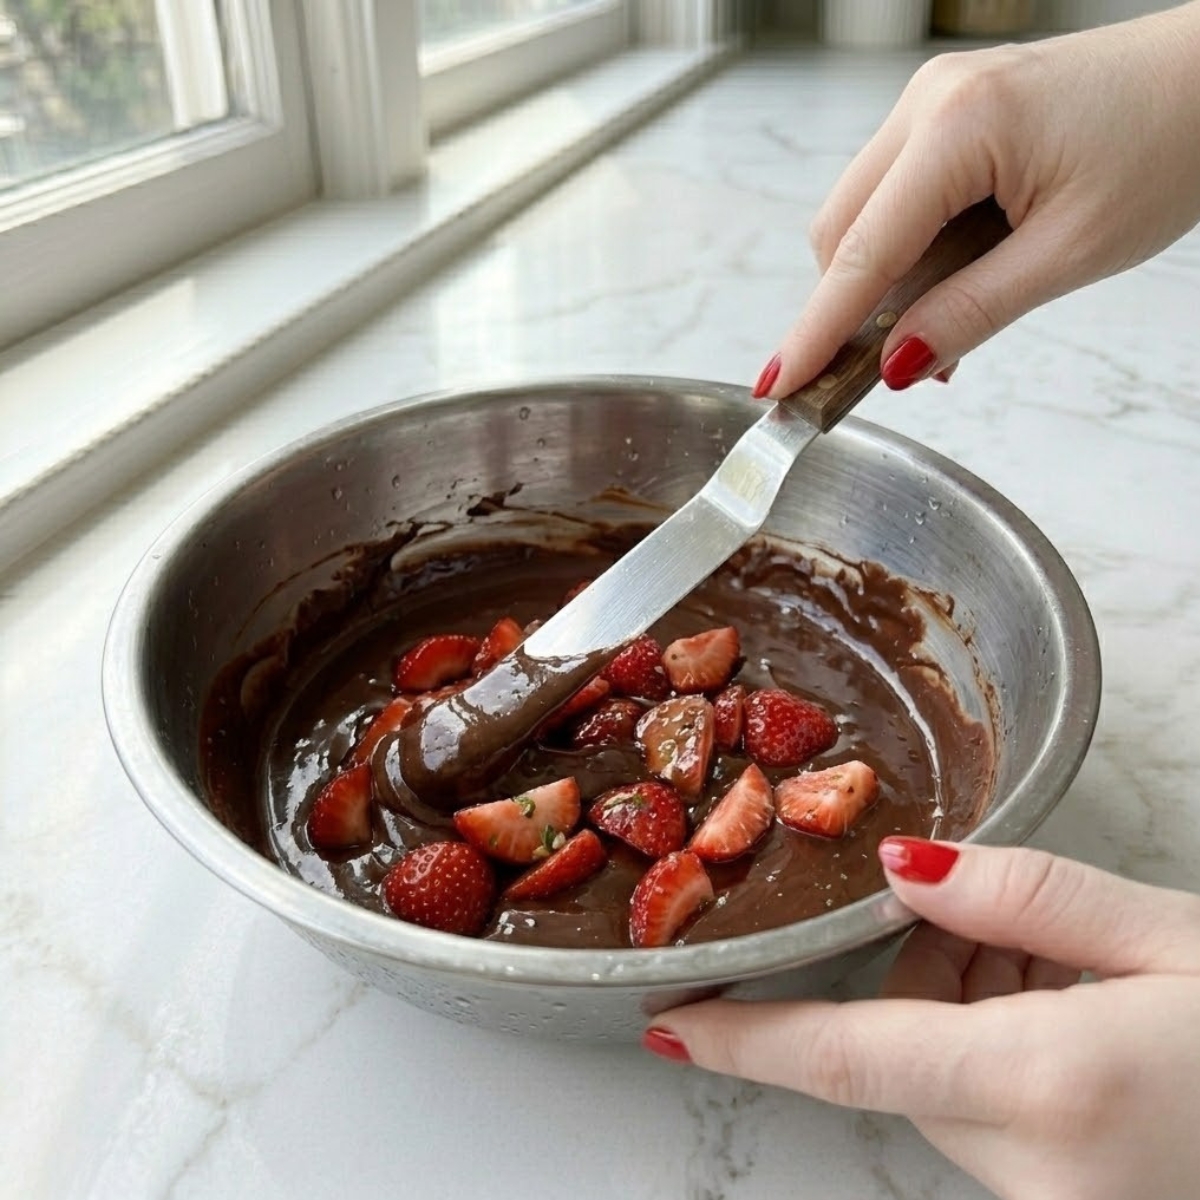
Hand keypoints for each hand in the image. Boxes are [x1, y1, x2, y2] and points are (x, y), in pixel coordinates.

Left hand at [644, 839, 1199, 1199]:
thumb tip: (902, 871)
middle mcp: (1035, 1172)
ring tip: (1090, 976)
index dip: (744, 1040)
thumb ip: (1021, 900)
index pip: (847, 1059)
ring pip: (947, 1085)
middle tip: (1030, 935)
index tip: (665, 1026)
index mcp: (1048, 1088)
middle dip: (933, 981)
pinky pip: (994, 1124)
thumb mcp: (1169, 939)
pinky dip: (1012, 1059)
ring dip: (980, 1016)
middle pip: (903, 1054)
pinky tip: (1095, 1022)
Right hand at [754, 2, 1199, 398]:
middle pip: (840, 232)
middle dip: (849, 309)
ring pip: (860, 217)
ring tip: (941, 330)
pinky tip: (949, 283)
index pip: (861, 253)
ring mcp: (933, 101)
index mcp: (960, 128)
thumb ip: (973, 311)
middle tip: (883, 374)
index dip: (816, 331)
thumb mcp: (1072, 251)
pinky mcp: (947, 113)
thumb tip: (898, 365)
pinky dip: (906, 253)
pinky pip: (894, 197)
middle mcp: (930, 102)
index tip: (777, 386)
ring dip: (882, 284)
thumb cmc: (1170, 143)